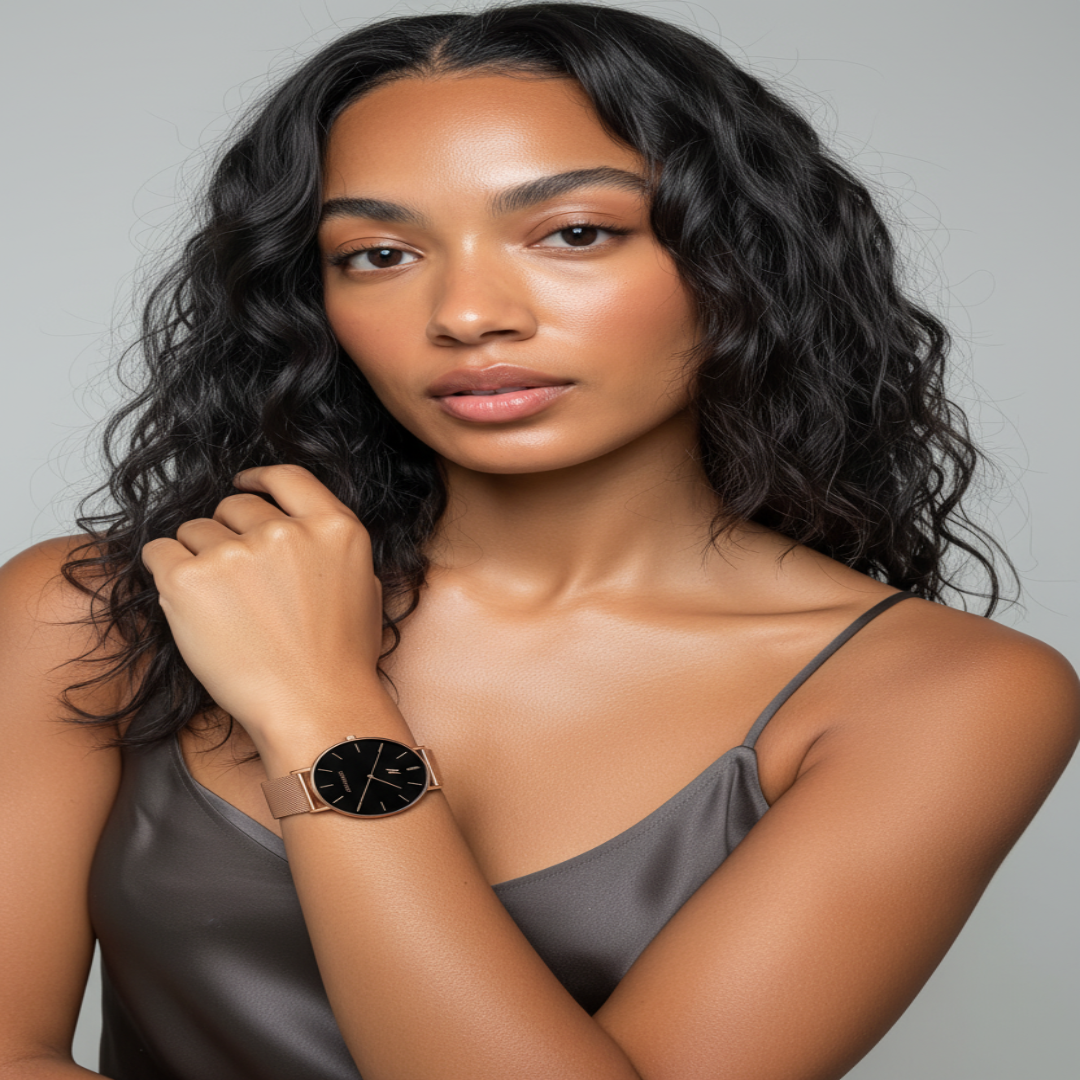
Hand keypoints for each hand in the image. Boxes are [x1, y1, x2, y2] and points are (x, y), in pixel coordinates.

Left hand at [141, 465, 388, 740]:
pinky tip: (186, 602)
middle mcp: (285, 531)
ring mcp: (236, 553)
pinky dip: (165, 572)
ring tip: (218, 606)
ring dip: (197, 558)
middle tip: (233, 580)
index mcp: (333, 528)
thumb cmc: (340, 661)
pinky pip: (158, 552)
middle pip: (234, 507)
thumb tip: (297, 527)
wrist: (315, 708)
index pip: (287, 478)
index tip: (243, 483)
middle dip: (228, 534)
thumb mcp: (363, 585)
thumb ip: (329, 546)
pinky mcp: (190, 580)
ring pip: (193, 530)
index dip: (259, 478)